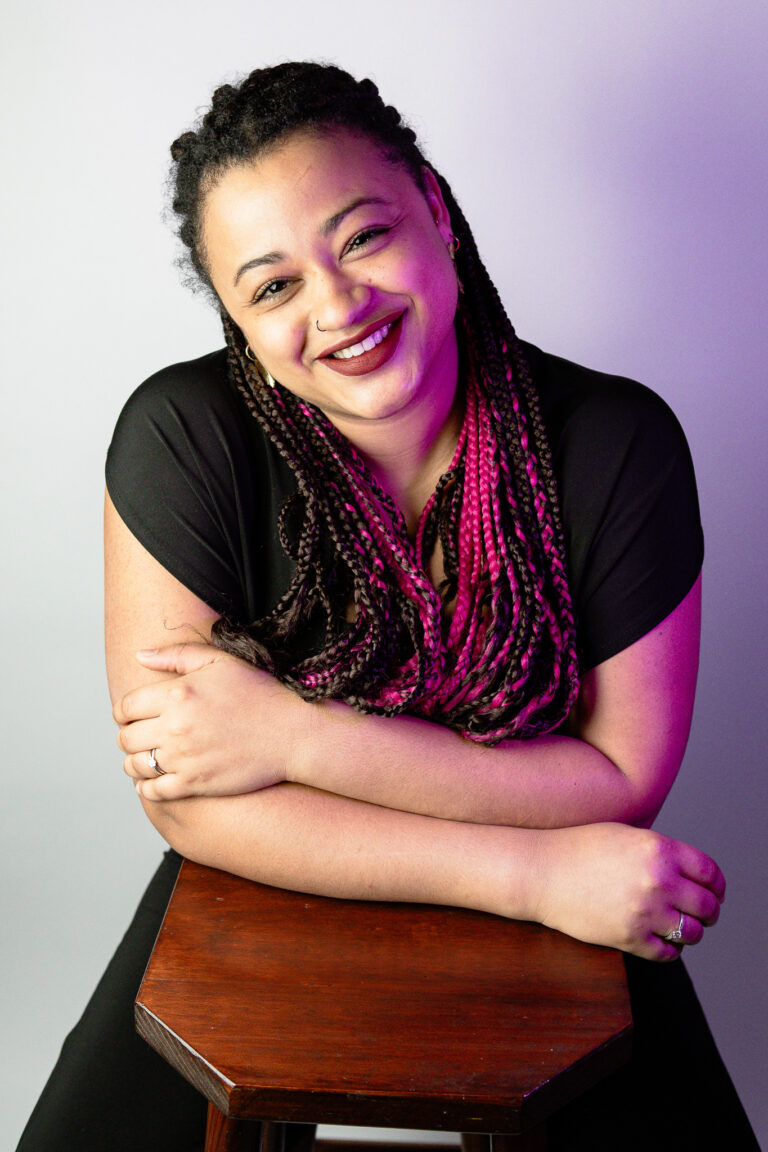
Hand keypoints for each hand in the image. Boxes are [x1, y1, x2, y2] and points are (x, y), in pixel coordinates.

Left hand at [114, 643, 309, 800]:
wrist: (294, 731)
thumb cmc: (260, 692)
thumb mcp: (220, 661)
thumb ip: (176, 655)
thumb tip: (139, 655)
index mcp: (177, 694)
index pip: (125, 707)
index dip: (124, 711)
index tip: (133, 714)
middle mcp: (175, 727)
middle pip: (126, 737)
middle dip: (129, 735)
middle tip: (142, 734)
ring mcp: (184, 758)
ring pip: (135, 765)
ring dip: (134, 761)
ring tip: (148, 756)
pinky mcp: (195, 783)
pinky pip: (153, 791)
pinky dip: (146, 787)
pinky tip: (152, 780)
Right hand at [528, 822, 724, 960]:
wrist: (541, 872)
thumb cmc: (579, 849)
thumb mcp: (625, 835)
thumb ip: (660, 852)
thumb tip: (691, 873)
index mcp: (659, 849)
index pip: (710, 873)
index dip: (717, 886)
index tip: (714, 892)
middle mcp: (658, 880)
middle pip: (707, 906)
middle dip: (709, 912)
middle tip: (702, 914)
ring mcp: (645, 911)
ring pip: (693, 933)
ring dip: (691, 932)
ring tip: (679, 928)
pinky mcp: (630, 937)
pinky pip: (669, 953)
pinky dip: (671, 950)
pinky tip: (661, 941)